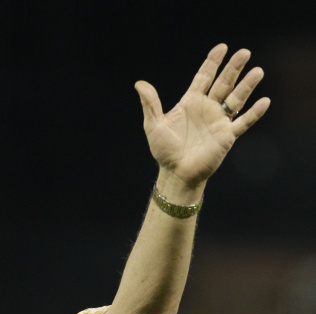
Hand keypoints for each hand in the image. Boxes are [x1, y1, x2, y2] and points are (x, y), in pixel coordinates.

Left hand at [135, 43, 269, 190]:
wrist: (176, 174)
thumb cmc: (165, 151)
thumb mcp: (154, 125)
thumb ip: (150, 104)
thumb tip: (139, 83)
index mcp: (191, 102)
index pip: (204, 77)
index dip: (213, 62)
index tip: (222, 47)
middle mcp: (207, 108)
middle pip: (223, 83)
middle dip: (233, 68)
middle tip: (244, 52)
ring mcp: (218, 122)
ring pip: (236, 99)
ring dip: (247, 86)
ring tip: (258, 71)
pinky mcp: (226, 137)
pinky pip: (243, 123)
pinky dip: (254, 114)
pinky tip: (264, 102)